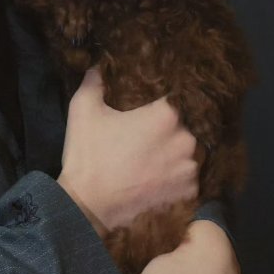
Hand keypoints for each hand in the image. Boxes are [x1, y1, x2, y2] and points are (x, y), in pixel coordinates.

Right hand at [57, 67, 198, 235]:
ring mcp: (190, 170)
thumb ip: (95, 81)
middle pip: (182, 128)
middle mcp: (187, 140)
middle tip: (144, 139)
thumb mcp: (83, 110)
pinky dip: (175, 179)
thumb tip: (100, 66)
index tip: (146, 111)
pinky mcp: (189, 195)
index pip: (172, 100)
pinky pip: (187, 179)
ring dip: (173, 155)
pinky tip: (156, 180)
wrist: (88, 208)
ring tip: (151, 162)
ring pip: (186, 154)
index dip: (158, 105)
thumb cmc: (88, 155)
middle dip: (166, 132)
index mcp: (166, 115)